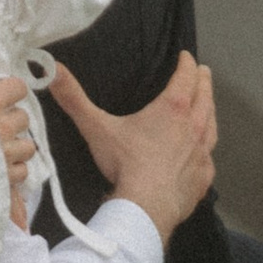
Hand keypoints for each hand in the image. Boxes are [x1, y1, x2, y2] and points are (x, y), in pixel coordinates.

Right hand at [0, 73, 38, 230]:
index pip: (18, 88)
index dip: (9, 90)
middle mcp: (0, 129)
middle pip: (23, 117)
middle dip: (11, 118)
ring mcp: (3, 157)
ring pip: (27, 147)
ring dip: (15, 146)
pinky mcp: (2, 182)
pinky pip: (20, 173)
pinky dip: (12, 172)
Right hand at [48, 51, 216, 243]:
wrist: (146, 207)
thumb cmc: (125, 164)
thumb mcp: (97, 127)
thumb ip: (74, 98)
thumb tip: (51, 71)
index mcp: (173, 108)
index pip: (186, 75)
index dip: (186, 62)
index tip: (185, 56)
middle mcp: (194, 125)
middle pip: (205, 95)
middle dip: (203, 81)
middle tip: (202, 72)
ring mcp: (202, 152)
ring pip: (212, 123)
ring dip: (210, 110)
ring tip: (207, 104)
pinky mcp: (203, 176)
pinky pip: (209, 157)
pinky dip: (206, 148)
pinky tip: (203, 151)